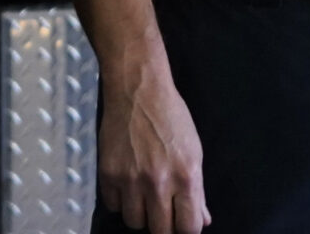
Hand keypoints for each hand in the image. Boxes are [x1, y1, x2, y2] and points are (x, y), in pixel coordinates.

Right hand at [99, 63, 210, 232]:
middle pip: (160, 230)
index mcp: (186, 177)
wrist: (137, 89)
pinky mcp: (107, 172)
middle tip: (161, 210)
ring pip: (134, 222)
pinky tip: (125, 185)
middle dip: (163, 224)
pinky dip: (119, 200)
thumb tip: (202, 218)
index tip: (181, 220)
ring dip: (140, 213)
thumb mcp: (193, 151)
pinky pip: (112, 204)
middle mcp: (158, 182)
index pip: (189, 228)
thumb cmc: (171, 117)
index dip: (186, 228)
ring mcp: (129, 179)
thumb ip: (197, 189)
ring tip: (141, 197)